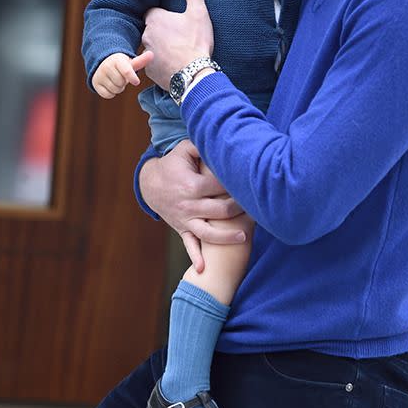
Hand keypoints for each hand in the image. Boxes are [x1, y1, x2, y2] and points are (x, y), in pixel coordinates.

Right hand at [92, 50, 153, 98]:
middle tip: (122, 77)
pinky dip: (111, 93)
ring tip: (116, 80)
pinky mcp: (95, 83)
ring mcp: (99, 75)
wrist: (103, 63)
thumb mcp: (130, 61)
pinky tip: (111, 85)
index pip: (125, 70)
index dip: (131, 77)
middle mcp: (106, 67)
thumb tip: (152, 54)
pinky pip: (107, 94)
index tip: (136, 82)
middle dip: (124, 82)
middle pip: (121, 83)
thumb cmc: (121, 64)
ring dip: (118, 88)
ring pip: (114, 89)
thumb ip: (141, 60)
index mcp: (117, 60)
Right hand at [139, 140, 246, 270]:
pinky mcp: (182, 229)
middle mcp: (188, 205)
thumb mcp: (185, 149)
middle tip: (257, 207)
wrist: (150, 184)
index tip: (252, 183)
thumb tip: (222, 138)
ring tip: (244, 236)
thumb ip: (202, 144)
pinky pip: (189, 244)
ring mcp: (185, 219)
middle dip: (239, 210)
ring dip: (226, 236)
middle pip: (220, 210)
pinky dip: (195, 257)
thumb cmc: (173, 164)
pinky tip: (203, 269)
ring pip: (207, 232)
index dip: (237, 185)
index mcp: (191, 185)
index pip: (220, 187)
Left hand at [142, 0, 213, 89]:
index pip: (152, 12)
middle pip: (151, 30)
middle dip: (161, 31)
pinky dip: (162, 64)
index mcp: (155, 19)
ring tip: (177, 51)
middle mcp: (146, 35)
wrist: (193, 74)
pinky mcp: (150, 70)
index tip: (173, 19)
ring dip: (160, 48)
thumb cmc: (195, 42)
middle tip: (177, 35)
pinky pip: (153, 64)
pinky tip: (174, 65)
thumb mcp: (198, 13)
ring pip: (151, 47)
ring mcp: (147, 54)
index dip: (162, 15)